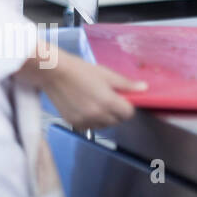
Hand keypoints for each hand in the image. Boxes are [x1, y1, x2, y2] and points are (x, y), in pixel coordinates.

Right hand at [24, 52, 144, 130]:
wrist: (52, 72)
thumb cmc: (79, 69)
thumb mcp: (105, 73)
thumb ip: (126, 84)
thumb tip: (144, 88)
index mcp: (109, 102)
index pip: (129, 114)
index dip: (126, 105)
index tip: (119, 98)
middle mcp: (98, 115)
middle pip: (117, 121)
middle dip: (115, 112)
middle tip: (105, 98)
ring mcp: (85, 121)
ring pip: (104, 125)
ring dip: (103, 117)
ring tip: (92, 102)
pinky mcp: (74, 123)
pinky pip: (90, 127)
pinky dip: (90, 120)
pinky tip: (82, 107)